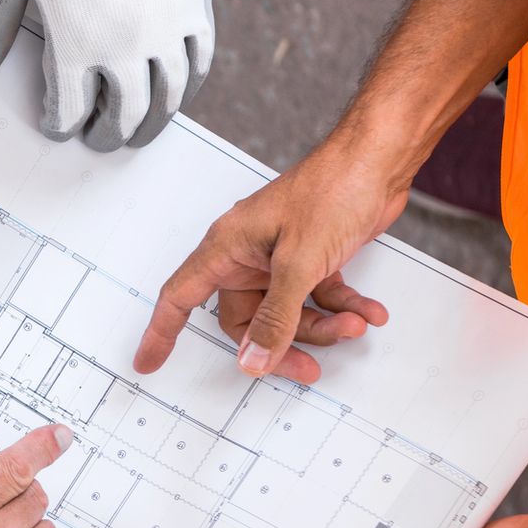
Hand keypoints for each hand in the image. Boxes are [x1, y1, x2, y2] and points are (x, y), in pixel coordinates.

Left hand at [0, 0, 211, 150]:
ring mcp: (166, 25)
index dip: (59, 124)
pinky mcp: (194, 1)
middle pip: (123, 115)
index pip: (69, 110)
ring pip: (168, 97)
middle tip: (98, 141)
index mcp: (75, 42)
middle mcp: (125, 43)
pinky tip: (178, 89)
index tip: (55, 124)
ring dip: (153, 123)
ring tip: (141, 131)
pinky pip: (199, 58)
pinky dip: (189, 84)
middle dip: (107, 136)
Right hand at [133, 132, 402, 382]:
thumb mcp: (300, 263)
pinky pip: (317, 297)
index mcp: (227, 247)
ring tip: (352, 324)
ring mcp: (280, 258)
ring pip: (287, 313)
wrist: (379, 160)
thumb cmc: (333, 188)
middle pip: (247, 319)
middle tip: (305, 367)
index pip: (180, 297)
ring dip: (321, 326)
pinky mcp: (311, 258)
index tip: (148, 362)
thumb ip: (277, 317)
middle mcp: (249, 254)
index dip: (161, 332)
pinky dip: (342, 308)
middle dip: (281, 343)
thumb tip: (254, 358)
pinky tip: (364, 312)